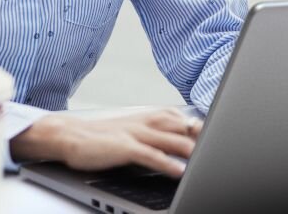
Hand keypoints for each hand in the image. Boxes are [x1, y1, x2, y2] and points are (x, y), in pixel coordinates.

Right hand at [10, 108, 200, 177]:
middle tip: (218, 145)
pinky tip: (179, 171)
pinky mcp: (124, 147)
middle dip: (200, 136)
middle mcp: (142, 121)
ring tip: (207, 158)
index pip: (177, 117)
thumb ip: (150, 133)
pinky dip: (166, 162)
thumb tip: (171, 143)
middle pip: (179, 126)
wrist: (69, 136)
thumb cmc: (99, 137)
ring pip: (169, 138)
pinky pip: (150, 155)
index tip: (214, 131)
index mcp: (144, 116)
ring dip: (190, 148)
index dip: (197, 124)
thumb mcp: (128, 130)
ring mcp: (134, 133)